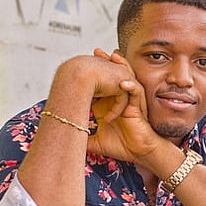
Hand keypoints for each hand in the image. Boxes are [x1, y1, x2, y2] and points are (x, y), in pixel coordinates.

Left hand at [87, 48, 159, 162]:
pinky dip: (131, 87)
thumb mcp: (96, 142)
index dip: (94, 74)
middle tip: (96, 52)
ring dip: (122, 68)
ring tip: (114, 57)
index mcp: (109, 104)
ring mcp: (130, 102)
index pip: (101, 85)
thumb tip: (65, 143)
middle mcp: (120, 100)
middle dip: (107, 63)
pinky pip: (137, 93)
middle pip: (115, 76)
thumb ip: (83, 139)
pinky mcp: (138, 108)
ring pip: (128, 79)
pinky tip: (123, 82)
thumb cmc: (122, 146)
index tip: (81, 64)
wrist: (139, 153)